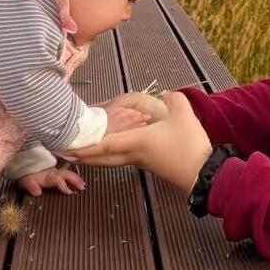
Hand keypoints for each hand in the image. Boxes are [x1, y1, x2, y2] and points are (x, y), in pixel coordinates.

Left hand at [17, 165, 86, 197]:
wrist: (23, 168)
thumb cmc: (25, 177)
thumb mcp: (24, 181)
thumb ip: (30, 186)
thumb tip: (37, 192)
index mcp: (45, 176)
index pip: (56, 179)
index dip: (63, 185)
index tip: (69, 192)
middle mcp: (52, 173)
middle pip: (66, 174)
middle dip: (74, 180)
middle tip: (82, 187)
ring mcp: (55, 172)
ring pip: (68, 173)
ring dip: (76, 179)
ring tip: (83, 185)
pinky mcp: (56, 173)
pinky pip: (67, 173)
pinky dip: (75, 177)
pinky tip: (80, 181)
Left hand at [71, 94, 212, 193]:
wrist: (202, 174)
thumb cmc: (189, 146)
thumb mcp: (184, 115)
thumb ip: (174, 100)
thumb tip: (166, 94)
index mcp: (136, 142)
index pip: (104, 144)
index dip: (85, 147)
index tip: (67, 149)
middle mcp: (133, 154)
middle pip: (102, 157)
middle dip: (83, 156)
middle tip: (66, 154)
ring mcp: (141, 161)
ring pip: (111, 159)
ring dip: (95, 156)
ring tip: (82, 151)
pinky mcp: (149, 164)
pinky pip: (121, 158)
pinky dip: (109, 154)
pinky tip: (110, 148)